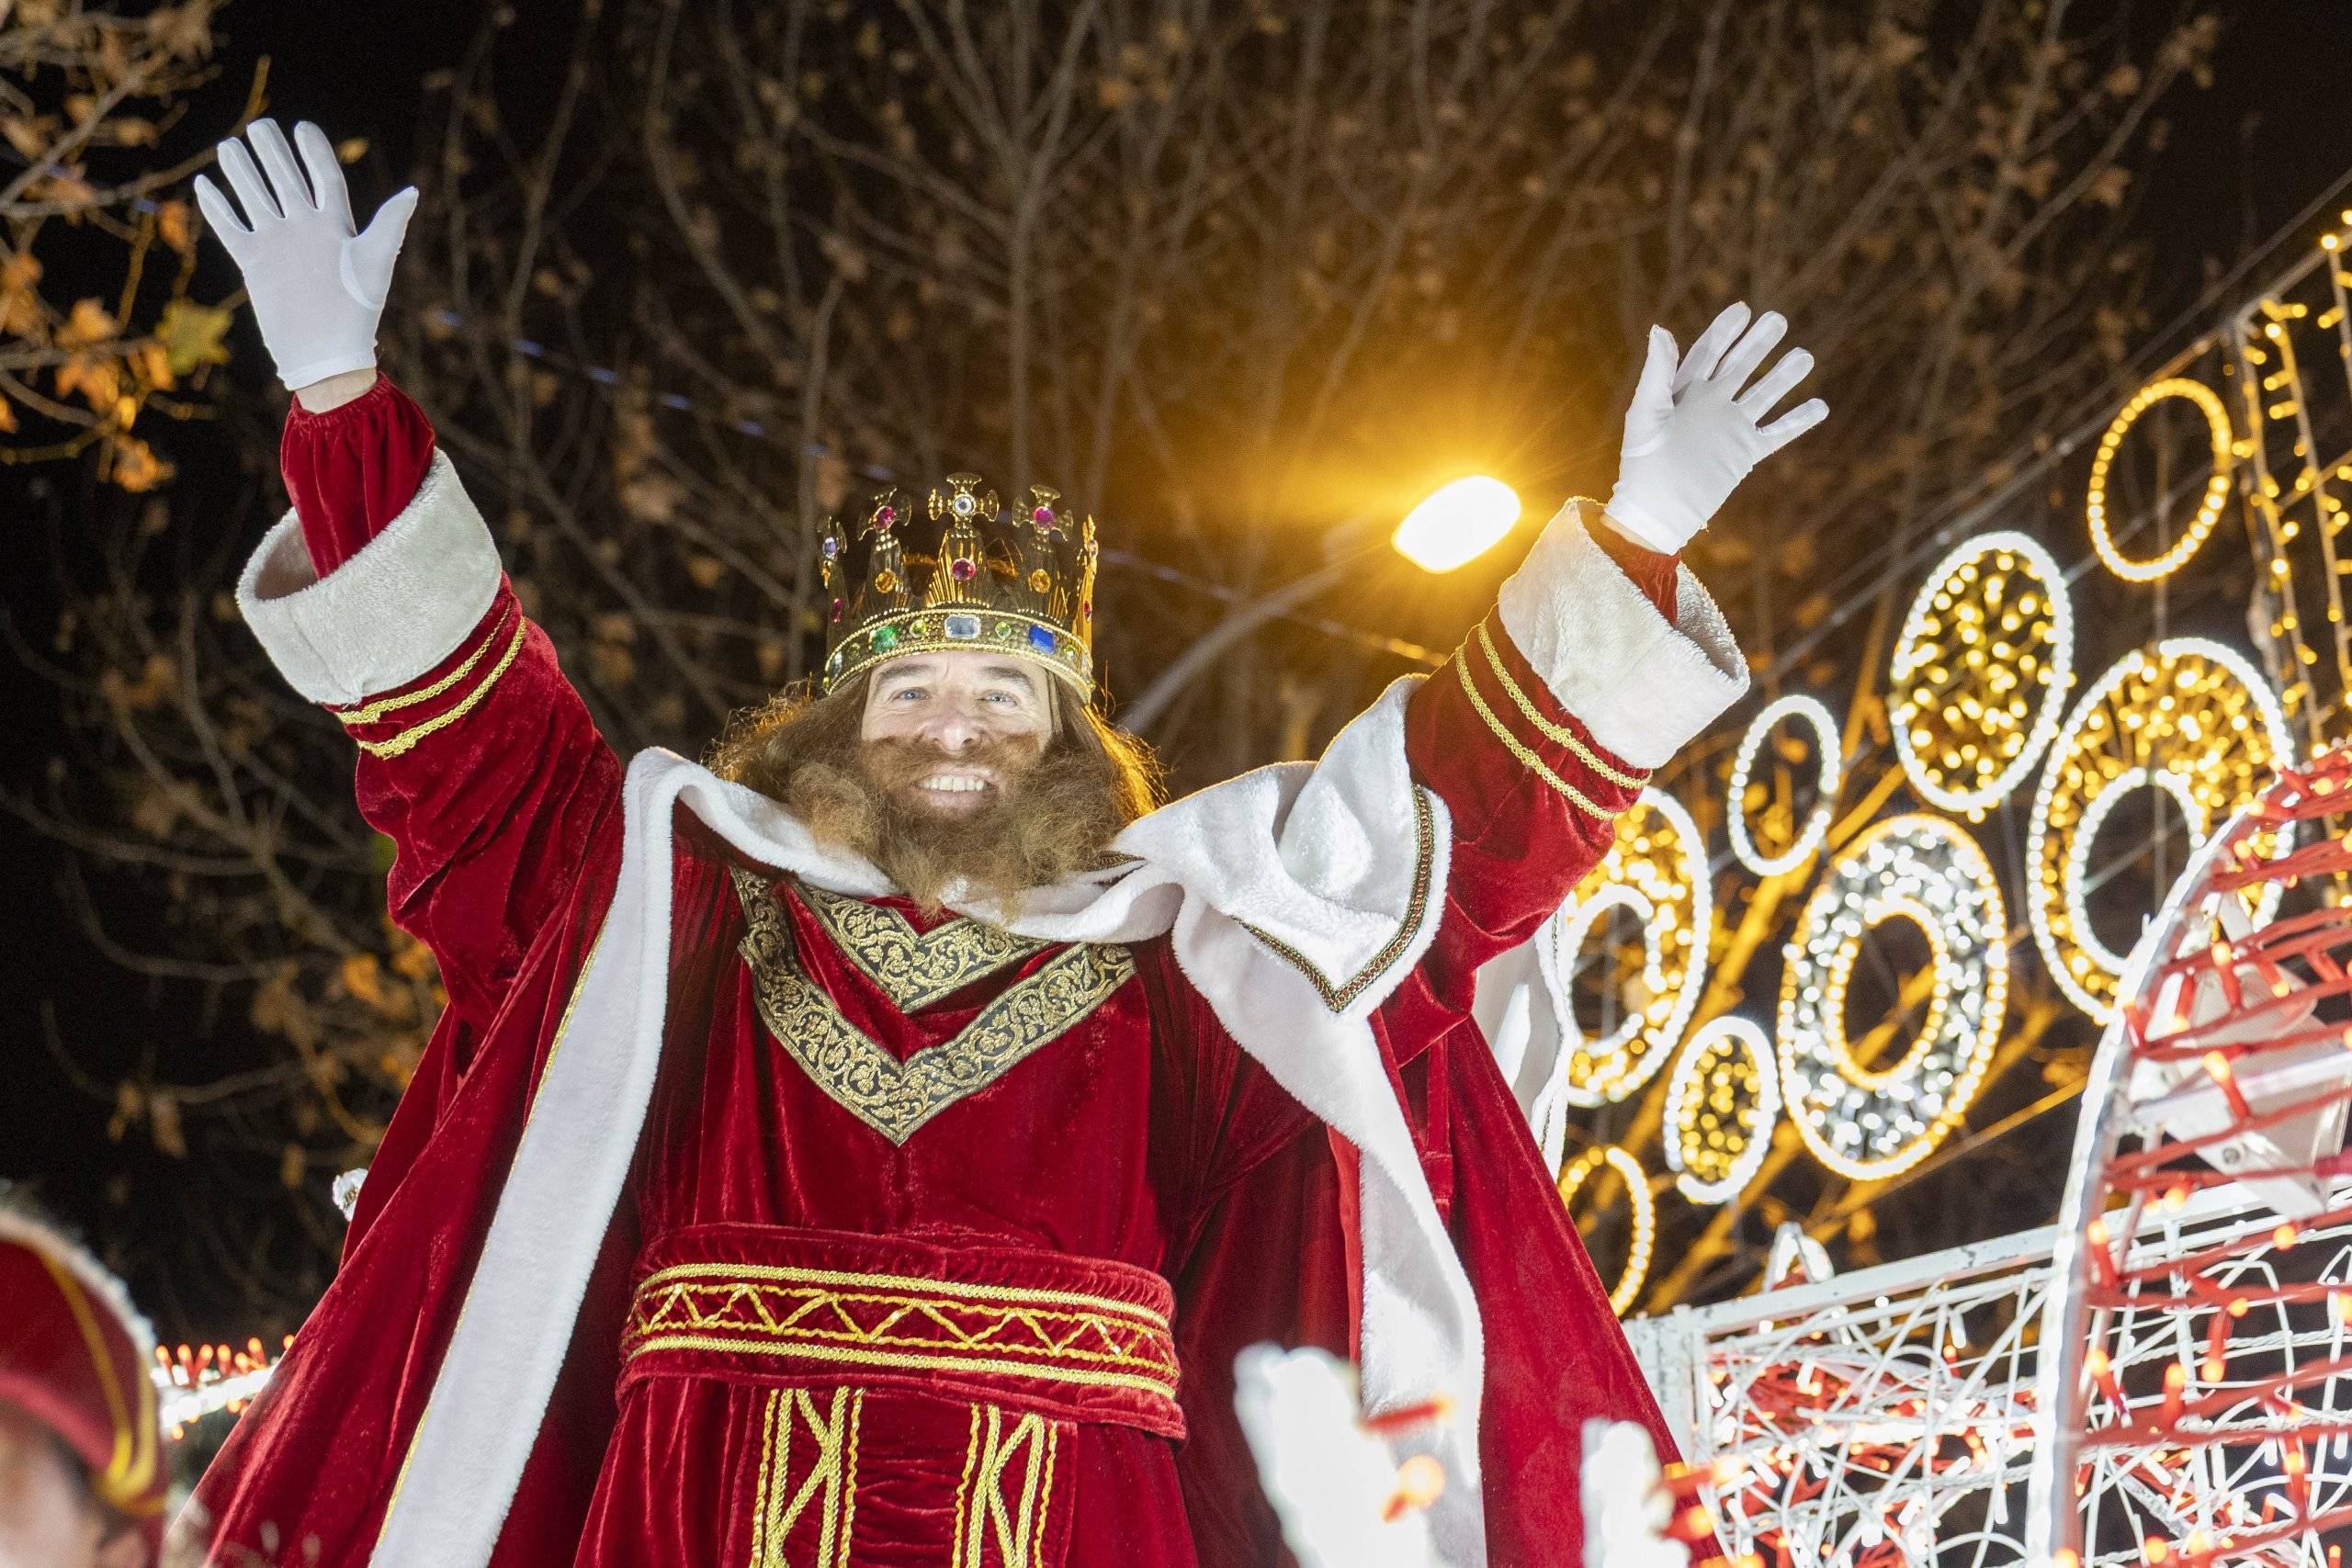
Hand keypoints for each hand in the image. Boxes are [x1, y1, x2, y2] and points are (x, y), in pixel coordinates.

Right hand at [194, 119, 417, 391]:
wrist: (326, 352)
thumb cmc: (357, 311)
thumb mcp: (374, 263)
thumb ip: (389, 225)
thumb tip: (412, 192)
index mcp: (335, 226)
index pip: (324, 178)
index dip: (314, 152)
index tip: (303, 127)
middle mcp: (305, 230)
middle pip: (286, 180)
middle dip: (273, 153)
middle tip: (259, 126)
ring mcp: (278, 244)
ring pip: (256, 198)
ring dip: (242, 172)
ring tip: (229, 146)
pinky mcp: (254, 263)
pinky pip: (231, 228)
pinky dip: (218, 208)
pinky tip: (204, 184)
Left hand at [1603, 301, 1826, 555]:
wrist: (1656, 511)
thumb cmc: (1642, 463)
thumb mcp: (1646, 412)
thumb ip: (1657, 372)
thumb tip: (1660, 328)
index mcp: (1683, 391)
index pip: (1708, 353)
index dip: (1724, 331)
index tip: (1742, 309)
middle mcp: (1711, 405)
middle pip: (1740, 366)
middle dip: (1758, 343)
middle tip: (1777, 319)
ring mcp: (1730, 428)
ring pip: (1763, 394)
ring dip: (1783, 376)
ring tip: (1805, 356)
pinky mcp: (1744, 454)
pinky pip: (1777, 433)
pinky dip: (1798, 421)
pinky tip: (1820, 406)